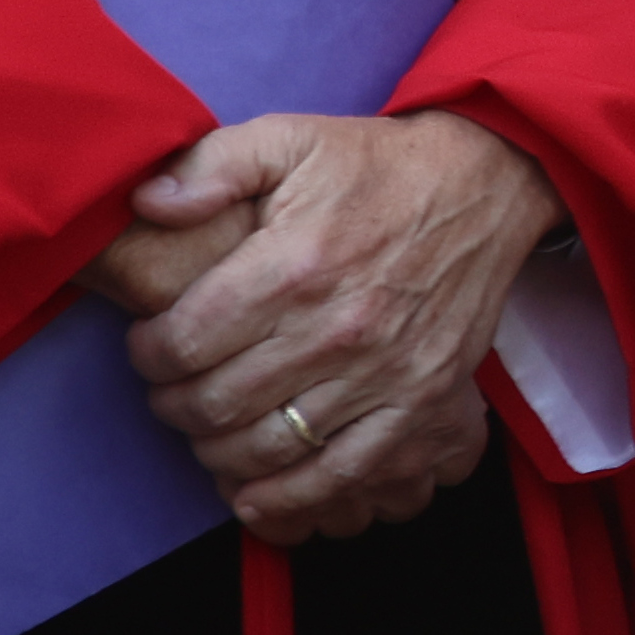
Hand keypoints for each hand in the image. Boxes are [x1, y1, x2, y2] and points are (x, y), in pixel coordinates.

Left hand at [93, 106, 563, 543]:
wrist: (486, 184)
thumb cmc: (377, 166)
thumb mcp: (289, 137)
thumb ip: (210, 164)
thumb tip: (148, 201)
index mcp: (294, 265)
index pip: (185, 344)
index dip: (148, 356)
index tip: (149, 347)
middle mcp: (338, 327)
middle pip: (217, 404)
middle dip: (175, 406)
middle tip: (173, 390)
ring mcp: (385, 371)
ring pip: (268, 446)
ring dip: (219, 452)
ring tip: (210, 429)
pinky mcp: (423, 399)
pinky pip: (344, 472)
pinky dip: (290, 497)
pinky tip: (255, 495)